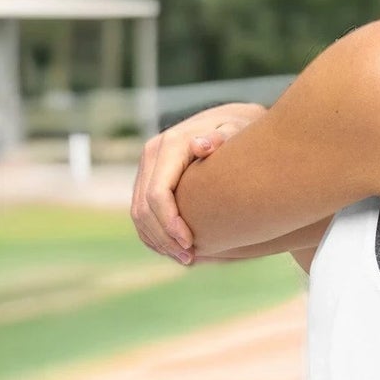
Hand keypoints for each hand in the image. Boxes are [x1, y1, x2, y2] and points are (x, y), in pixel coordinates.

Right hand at [130, 102, 267, 263]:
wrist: (229, 120)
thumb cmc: (240, 130)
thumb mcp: (237, 130)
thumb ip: (222, 138)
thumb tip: (201, 145)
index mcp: (170, 145)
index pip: (158, 194)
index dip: (171, 225)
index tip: (192, 246)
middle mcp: (152, 154)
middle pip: (143, 208)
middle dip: (164, 238)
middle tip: (190, 259)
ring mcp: (147, 166)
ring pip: (138, 213)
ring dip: (158, 240)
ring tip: (187, 258)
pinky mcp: (148, 177)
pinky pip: (141, 212)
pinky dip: (154, 234)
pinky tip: (176, 249)